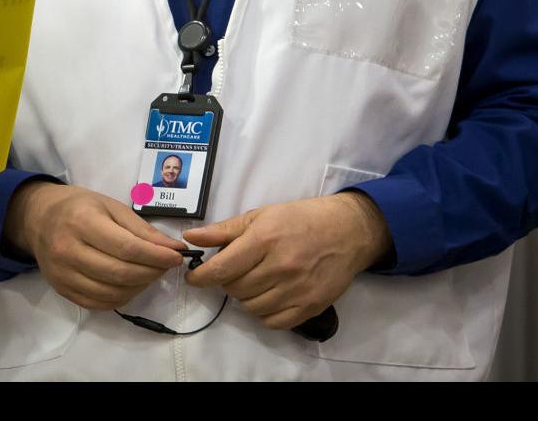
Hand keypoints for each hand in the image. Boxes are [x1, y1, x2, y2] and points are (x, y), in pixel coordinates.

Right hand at [3, 182, 187, 309]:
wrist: (37, 218)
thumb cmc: (78, 207)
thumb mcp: (110, 206)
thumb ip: (141, 229)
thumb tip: (173, 248)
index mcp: (81, 222)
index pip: (126, 248)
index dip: (156, 256)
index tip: (177, 256)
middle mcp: (68, 250)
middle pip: (121, 273)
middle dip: (152, 272)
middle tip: (165, 265)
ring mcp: (62, 274)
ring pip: (112, 292)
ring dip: (140, 287)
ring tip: (149, 273)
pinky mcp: (61, 290)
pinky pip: (99, 304)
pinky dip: (122, 297)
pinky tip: (130, 284)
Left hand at [183, 191, 391, 329]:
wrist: (347, 231)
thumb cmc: (300, 219)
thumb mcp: (260, 216)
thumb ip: (224, 230)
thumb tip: (191, 237)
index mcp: (265, 240)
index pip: (222, 269)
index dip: (201, 277)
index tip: (194, 278)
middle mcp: (280, 267)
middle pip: (235, 289)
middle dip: (227, 281)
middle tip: (236, 270)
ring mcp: (297, 290)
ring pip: (251, 307)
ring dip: (245, 297)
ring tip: (254, 281)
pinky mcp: (311, 306)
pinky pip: (273, 322)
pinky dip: (264, 312)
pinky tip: (268, 296)